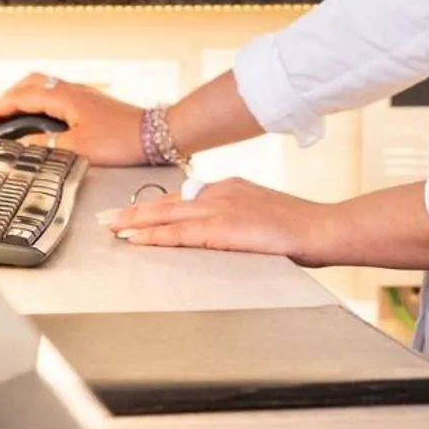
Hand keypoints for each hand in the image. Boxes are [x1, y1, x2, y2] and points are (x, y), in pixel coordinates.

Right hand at [0, 74, 148, 165]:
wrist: (156, 135)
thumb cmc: (121, 140)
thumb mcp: (78, 148)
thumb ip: (46, 146)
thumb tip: (22, 146)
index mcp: (65, 97)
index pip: (22, 97)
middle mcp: (72, 90)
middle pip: (29, 83)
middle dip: (6, 96)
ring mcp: (82, 93)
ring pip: (43, 85)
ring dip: (22, 95)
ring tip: (9, 113)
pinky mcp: (90, 101)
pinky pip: (55, 92)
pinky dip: (38, 99)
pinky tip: (39, 114)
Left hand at [99, 178, 332, 265]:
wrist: (320, 228)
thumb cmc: (299, 227)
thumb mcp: (261, 212)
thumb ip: (235, 216)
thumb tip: (218, 228)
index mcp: (229, 187)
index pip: (182, 195)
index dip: (155, 204)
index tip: (134, 211)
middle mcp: (219, 192)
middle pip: (167, 201)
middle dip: (134, 211)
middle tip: (108, 218)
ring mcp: (220, 208)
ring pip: (166, 214)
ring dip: (135, 222)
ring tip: (112, 229)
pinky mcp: (222, 228)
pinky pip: (180, 233)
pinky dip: (154, 237)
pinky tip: (137, 241)